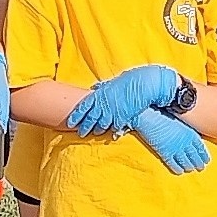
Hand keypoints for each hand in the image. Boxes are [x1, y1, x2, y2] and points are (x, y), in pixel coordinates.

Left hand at [68, 63, 185, 134]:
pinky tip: (111, 135)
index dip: (77, 115)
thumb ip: (103, 87)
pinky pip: (116, 126)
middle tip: (79, 133)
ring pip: (102, 123)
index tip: (70, 122)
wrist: (145, 84)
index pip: (84, 106)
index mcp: (101, 94)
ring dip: (97, 129)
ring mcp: (114, 111)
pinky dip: (113, 131)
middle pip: (91, 117)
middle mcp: (105, 103)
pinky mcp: (124, 117)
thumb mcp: (114, 83)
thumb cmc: (131, 81)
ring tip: (93, 134)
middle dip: (84, 126)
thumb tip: (95, 88)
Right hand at [130, 107, 209, 173]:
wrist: (151, 113)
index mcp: (191, 132)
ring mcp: (176, 148)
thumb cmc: (164, 111)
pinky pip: (174, 164)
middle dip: (198, 163)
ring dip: (189, 167)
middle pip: (195, 156)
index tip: (206, 160)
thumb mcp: (180, 118)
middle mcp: (185, 142)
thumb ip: (186, 126)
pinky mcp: (165, 152)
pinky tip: (179, 171)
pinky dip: (177, 169)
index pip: (200, 147)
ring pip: (186, 161)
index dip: (204, 155)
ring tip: (191, 169)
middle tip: (201, 167)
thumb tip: (190, 130)